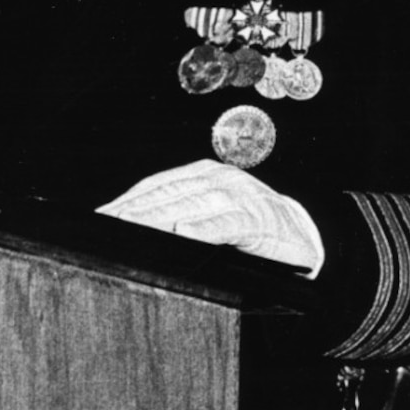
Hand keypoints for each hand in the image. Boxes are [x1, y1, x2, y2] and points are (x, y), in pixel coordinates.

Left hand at [96, 159, 324, 274]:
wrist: (307, 235)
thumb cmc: (254, 229)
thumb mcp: (215, 214)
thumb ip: (184, 214)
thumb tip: (139, 230)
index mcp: (204, 174)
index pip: (157, 184)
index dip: (128, 198)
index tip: (102, 214)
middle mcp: (218, 178)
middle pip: (167, 193)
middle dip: (133, 209)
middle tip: (106, 223)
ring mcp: (238, 196)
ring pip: (190, 204)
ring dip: (158, 216)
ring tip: (131, 225)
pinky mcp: (257, 219)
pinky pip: (226, 223)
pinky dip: (204, 228)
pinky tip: (183, 234)